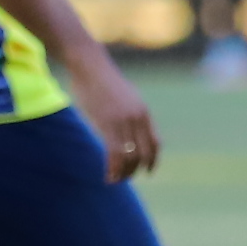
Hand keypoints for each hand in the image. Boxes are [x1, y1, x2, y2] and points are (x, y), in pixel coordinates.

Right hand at [69, 47, 161, 180]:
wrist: (90, 66)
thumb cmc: (102, 80)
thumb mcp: (124, 97)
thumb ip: (130, 113)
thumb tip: (129, 127)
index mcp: (143, 112)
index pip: (155, 144)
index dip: (153, 161)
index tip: (148, 171)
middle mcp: (137, 119)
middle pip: (144, 154)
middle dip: (135, 170)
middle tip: (124, 178)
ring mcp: (123, 122)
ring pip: (129, 157)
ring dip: (123, 173)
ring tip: (114, 179)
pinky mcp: (108, 124)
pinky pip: (114, 154)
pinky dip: (112, 169)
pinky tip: (107, 176)